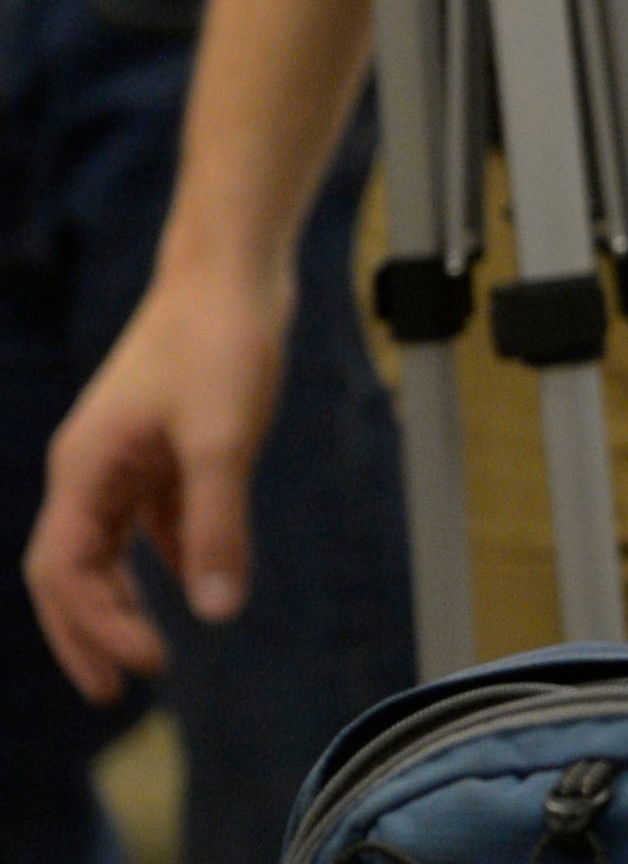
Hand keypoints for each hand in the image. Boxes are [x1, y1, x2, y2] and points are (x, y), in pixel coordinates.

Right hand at [24, 257, 295, 700]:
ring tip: (148, 651)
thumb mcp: (221, 439)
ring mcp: (125, 453)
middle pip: (71, 569)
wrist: (233, 269)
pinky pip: (149, 513)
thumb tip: (216, 610)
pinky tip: (194, 576)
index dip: (94, 628)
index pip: (64, 573)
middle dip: (90, 630)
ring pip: (108, 544)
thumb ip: (216, 525)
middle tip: (120, 688)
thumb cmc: (219, 341)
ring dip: (123, 597)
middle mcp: (91, 467)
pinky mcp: (163, 440)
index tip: (144, 668)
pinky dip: (163, 550)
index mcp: (83, 470)